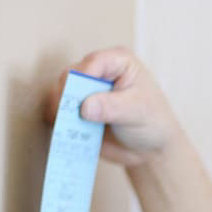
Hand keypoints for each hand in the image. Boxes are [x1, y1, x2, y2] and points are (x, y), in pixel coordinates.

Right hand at [44, 47, 182, 166]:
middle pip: (70, 75)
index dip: (82, 79)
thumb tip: (84, 107)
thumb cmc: (152, 123)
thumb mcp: (138, 111)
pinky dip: (59, 121)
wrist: (151, 150)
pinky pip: (60, 111)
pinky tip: (65, 131)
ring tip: (65, 125)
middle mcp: (99, 71)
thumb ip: (112, 107)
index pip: (92, 62)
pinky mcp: (78, 110)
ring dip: (59, 108)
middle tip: (68, 115)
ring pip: (60, 92)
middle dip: (67, 95)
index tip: (82, 102)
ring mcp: (86, 90)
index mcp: (118, 61)